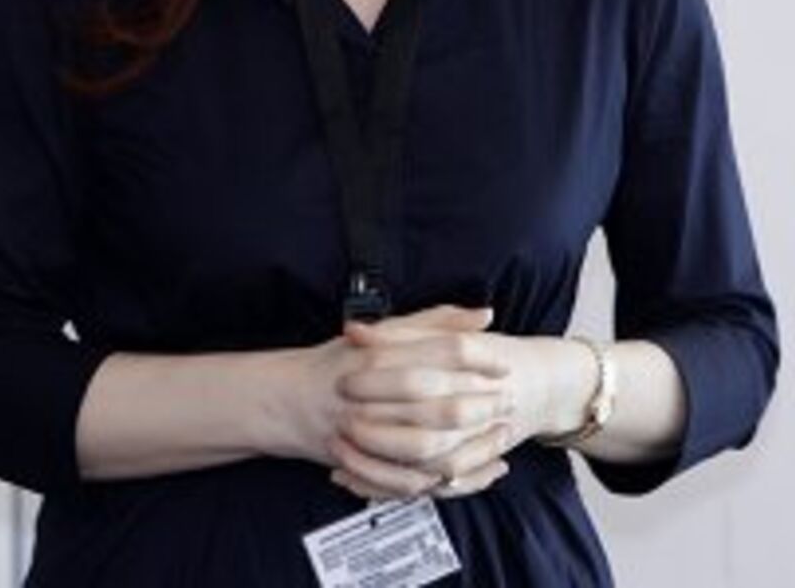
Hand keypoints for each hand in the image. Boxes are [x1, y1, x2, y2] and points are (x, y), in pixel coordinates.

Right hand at [269, 303, 495, 488]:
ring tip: (498, 433)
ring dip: (472, 443)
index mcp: (380, 354)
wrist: (286, 400)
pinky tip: (476, 468)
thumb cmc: (337, 361)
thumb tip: (484, 315)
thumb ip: (434, 321)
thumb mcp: (384, 331)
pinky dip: (447, 478)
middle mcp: (373, 392)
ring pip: (432, 446)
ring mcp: (367, 431)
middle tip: (508, 400)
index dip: (479, 360)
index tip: (502, 365)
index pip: (441, 353)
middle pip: (442, 402)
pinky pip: (415, 478)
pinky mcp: (365, 462)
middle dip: (482, 404)